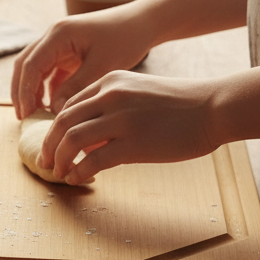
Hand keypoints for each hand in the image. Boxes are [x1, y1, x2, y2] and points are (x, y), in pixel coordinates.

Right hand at [10, 6, 153, 119]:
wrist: (143, 23)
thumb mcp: (101, 66)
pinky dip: (46, 89)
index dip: (24, 91)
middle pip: (25, 65)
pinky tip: (50, 106)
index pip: (31, 65)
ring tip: (34, 115)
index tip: (25, 114)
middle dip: (21, 91)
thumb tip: (54, 111)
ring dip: (31, 90)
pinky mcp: (66, 52)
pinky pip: (48, 72)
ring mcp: (58, 44)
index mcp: (59, 34)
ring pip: (33, 69)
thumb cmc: (126, 39)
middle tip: (23, 117)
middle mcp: (53, 36)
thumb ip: (75, 88)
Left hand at [38, 70, 218, 184]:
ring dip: (59, 159)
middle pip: (62, 122)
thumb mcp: (138, 92)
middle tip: (45, 161)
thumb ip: (110, 107)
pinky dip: (78, 172)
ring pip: (71, 140)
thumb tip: (86, 138)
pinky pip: (92, 161)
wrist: (214, 107)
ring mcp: (121, 119)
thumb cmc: (180, 104)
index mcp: (109, 81)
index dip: (54, 128)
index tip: (51, 144)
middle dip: (48, 145)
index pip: (68, 105)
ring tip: (58, 172)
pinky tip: (77, 179)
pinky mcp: (133, 143)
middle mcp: (110, 96)